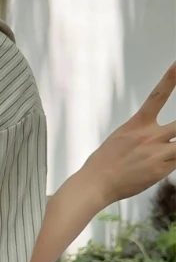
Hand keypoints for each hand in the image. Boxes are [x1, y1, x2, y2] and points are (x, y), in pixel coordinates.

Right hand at [81, 63, 175, 205]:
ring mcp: (157, 152)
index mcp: (136, 125)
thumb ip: (144, 136)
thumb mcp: (120, 140)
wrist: (95, 183)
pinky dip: (172, 162)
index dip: (171, 78)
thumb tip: (162, 140)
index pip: (157, 96)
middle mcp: (149, 135)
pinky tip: (156, 168)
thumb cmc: (103, 164)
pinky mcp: (161, 169)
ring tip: (164, 151)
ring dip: (175, 147)